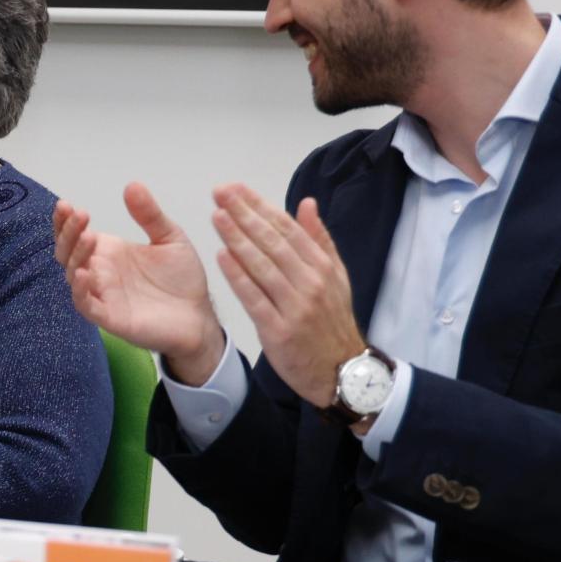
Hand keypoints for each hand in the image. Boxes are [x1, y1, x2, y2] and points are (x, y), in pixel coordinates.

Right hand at [54, 182, 223, 384]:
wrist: (199, 315)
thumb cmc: (182, 280)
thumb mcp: (170, 237)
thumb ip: (150, 214)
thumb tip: (132, 185)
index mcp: (109, 252)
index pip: (76, 234)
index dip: (65, 221)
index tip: (66, 205)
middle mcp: (100, 272)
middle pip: (68, 251)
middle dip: (68, 232)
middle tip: (81, 215)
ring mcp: (103, 295)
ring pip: (72, 275)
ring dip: (75, 255)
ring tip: (89, 236)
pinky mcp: (110, 317)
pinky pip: (86, 305)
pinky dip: (79, 291)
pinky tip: (83, 273)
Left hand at [210, 183, 365, 407]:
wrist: (344, 372)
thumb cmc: (332, 322)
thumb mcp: (336, 277)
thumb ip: (320, 240)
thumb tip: (307, 203)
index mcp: (322, 266)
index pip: (287, 228)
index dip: (260, 206)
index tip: (237, 189)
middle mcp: (310, 282)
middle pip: (273, 241)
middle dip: (244, 214)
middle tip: (220, 192)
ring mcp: (295, 306)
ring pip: (263, 266)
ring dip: (238, 238)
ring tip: (217, 216)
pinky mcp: (280, 330)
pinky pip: (255, 299)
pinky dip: (239, 277)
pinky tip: (221, 257)